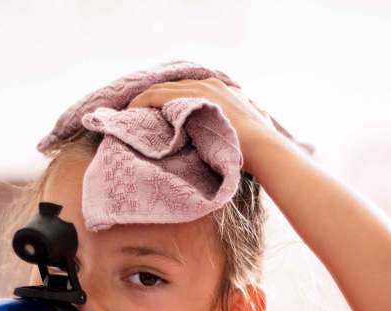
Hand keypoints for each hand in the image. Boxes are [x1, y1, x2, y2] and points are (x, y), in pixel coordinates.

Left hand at [126, 77, 280, 170]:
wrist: (261, 146)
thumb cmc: (260, 143)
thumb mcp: (258, 120)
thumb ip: (254, 114)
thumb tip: (258, 113)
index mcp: (219, 88)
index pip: (186, 89)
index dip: (168, 99)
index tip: (156, 113)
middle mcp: (206, 83)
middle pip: (170, 87)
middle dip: (152, 99)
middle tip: (136, 113)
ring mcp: (197, 88)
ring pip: (160, 90)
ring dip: (143, 101)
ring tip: (129, 115)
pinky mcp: (187, 98)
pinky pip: (155, 96)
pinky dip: (142, 103)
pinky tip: (130, 113)